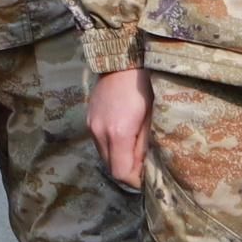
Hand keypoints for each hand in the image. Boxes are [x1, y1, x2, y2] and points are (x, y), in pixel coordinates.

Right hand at [86, 65, 150, 188]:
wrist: (123, 60)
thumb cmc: (145, 86)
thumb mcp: (152, 118)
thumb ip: (146, 146)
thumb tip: (146, 169)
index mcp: (117, 133)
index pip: (120, 172)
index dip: (135, 180)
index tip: (148, 178)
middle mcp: (99, 132)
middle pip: (110, 167)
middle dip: (127, 170)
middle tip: (145, 166)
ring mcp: (91, 125)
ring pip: (104, 155)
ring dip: (119, 158)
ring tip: (136, 149)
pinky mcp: (89, 118)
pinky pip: (100, 142)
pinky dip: (112, 146)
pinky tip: (125, 136)